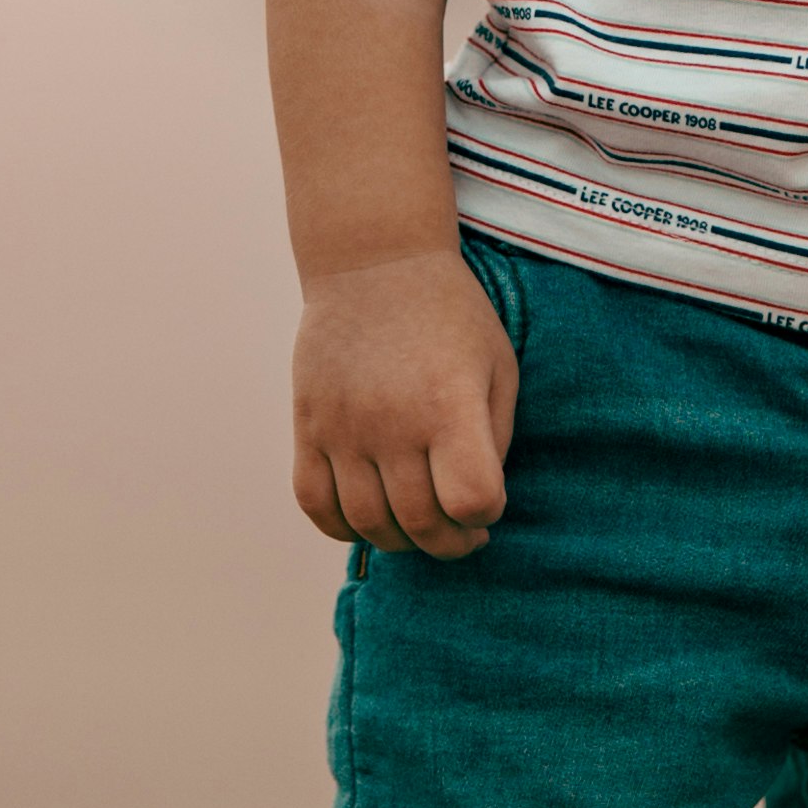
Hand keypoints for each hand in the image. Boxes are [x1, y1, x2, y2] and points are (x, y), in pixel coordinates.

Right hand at [292, 250, 517, 557]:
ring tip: (418, 526)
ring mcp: (344, 427)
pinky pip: (314, 503)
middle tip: (461, 534)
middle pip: (420, 523)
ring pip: (367, 523)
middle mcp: (393, 422)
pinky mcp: (309, 425)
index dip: (485, 515)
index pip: (471, 500)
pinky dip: (341, 528)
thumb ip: (494, 438)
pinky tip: (367, 518)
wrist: (374, 263)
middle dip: (450, 543)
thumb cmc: (451, 317)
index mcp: (450, 404)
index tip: (487, 501)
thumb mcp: (498, 366)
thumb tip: (476, 504)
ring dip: (400, 541)